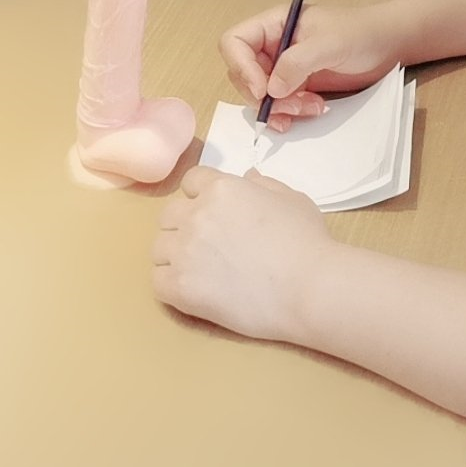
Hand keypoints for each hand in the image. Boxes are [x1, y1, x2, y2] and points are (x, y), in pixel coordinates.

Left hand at [152, 165, 332, 341]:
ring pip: (159, 248)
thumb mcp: (292, 200)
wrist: (308, 287)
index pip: (192, 181)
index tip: (215, 214)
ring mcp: (184, 250)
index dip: (202, 196)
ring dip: (175, 255)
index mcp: (222, 189)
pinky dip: (171, 284)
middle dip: (184, 225)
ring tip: (201, 271)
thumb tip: (248, 176)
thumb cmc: (306, 241)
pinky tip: (194, 290)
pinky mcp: (180, 286)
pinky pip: (157, 280)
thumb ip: (264, 185)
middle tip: (209, 246)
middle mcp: (196, 214)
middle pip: (169, 215)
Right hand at [219, 0, 413, 130]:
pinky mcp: (295, 85)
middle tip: (293, 105)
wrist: (388, 46)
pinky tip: (310, 112)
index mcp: (273, 24)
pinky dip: (288, 114)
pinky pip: (278, 105)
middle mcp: (272, 45)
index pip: (234, 42)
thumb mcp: (330, 44)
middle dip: (265, 96)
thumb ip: (298, 62)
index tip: (263, 90)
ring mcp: (283, 67)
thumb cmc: (361, 34)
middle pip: (243, 75)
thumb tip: (270, 89)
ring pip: (260, 95)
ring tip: (311, 108)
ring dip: (280, 108)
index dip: (241, 67)